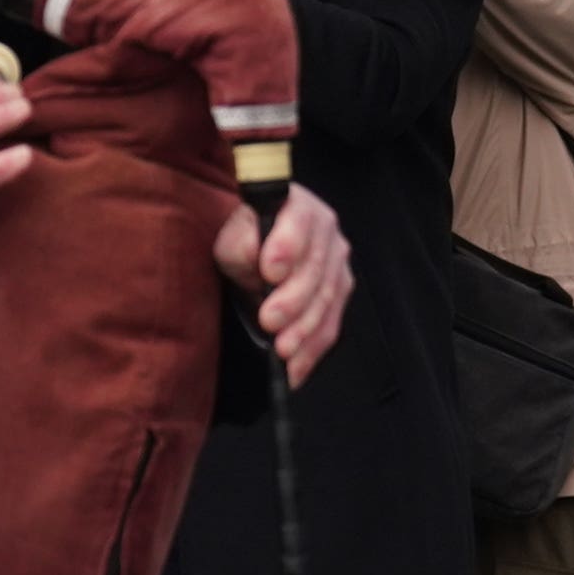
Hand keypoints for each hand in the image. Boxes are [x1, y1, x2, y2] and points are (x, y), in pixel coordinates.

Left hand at [212, 185, 352, 387]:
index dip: (286, 246)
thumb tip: (258, 254)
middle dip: (293, 300)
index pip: (298, 222)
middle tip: (269, 321)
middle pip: (315, 269)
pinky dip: (313, 350)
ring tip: (283, 350)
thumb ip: (243, 243)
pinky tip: (296, 370)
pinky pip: (331, 325)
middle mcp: (327, 230)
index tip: (269, 271)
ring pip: (326, 300)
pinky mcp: (341, 292)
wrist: (257, 254)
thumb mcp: (233, 237)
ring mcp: (338, 262)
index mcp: (299, 205)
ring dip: (304, 330)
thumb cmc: (245, 242)